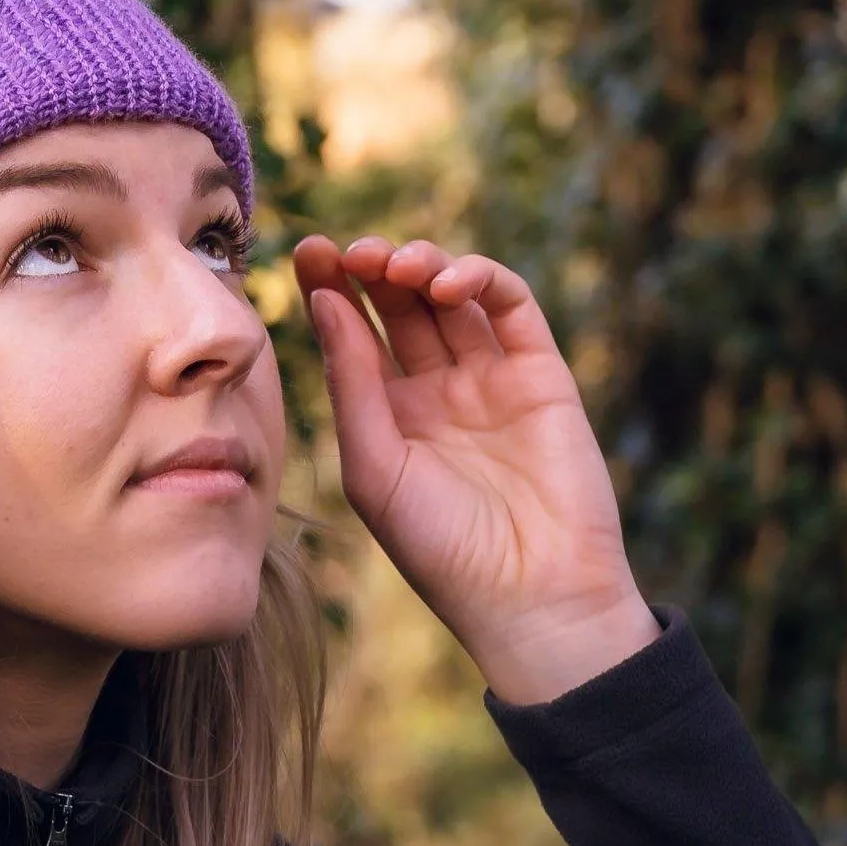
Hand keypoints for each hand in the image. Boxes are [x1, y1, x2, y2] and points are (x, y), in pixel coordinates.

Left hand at [293, 235, 658, 704]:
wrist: (530, 594)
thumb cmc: (441, 549)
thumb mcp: (375, 468)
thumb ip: (352, 383)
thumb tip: (327, 301)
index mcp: (388, 417)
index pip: (353, 334)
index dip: (330, 287)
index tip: (305, 250)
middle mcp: (437, 391)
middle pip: (399, 304)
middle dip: (371, 266)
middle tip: (347, 251)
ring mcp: (490, 379)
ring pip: (452, 295)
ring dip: (421, 264)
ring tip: (395, 266)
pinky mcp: (541, 373)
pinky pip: (511, 306)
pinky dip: (480, 278)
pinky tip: (445, 283)